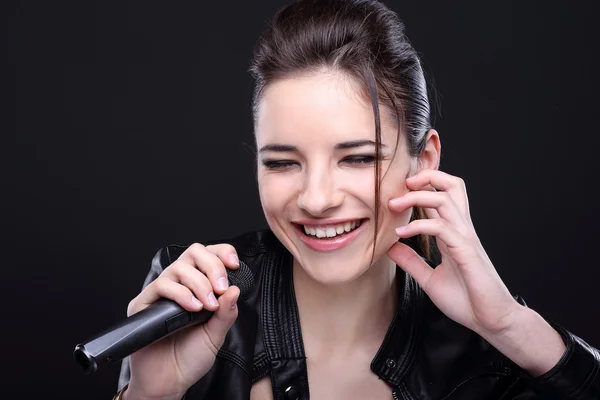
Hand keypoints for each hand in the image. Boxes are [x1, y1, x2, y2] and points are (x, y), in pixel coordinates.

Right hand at [124, 243, 240, 398]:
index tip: (234, 265)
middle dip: (212, 266)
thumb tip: (235, 289)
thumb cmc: (190, 357)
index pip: (208, 255)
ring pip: (178, 267)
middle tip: (220, 288)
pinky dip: (181, 294)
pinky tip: (193, 308)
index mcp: (198, 286)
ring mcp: (161, 293)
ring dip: (198, 283)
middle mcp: (180, 285)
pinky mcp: (143, 303)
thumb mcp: (216, 334)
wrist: (169, 381)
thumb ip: (226, 312)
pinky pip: (161, 285)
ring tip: (207, 305)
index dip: (221, 253)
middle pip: (193, 253)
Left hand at [387, 170, 518, 336]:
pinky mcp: (466, 251)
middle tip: (399, 187)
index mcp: (454, 233)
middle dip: (425, 177)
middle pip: (451, 185)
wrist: (492, 321)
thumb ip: (411, 261)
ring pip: (445, 198)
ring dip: (416, 196)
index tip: (397, 193)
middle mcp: (461, 230)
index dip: (421, 187)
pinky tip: (401, 234)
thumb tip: (390, 247)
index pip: (442, 196)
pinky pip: (442, 227)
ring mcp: (465, 238)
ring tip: (394, 205)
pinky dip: (419, 225)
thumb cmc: (467, 300)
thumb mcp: (429, 278)